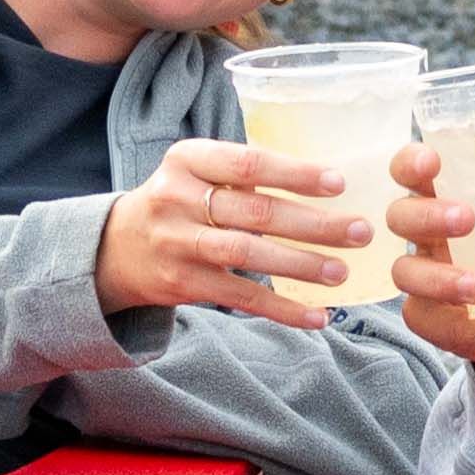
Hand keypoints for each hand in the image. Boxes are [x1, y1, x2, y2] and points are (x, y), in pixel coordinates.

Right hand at [95, 139, 364, 324]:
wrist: (115, 246)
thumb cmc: (179, 201)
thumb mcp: (197, 172)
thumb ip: (244, 172)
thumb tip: (326, 182)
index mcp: (187, 159)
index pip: (247, 163)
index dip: (294, 174)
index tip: (339, 183)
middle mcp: (177, 198)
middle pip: (255, 212)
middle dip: (313, 224)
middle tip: (360, 232)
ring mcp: (177, 243)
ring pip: (248, 254)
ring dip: (301, 265)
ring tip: (341, 271)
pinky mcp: (182, 283)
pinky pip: (240, 296)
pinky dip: (282, 309)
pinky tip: (316, 315)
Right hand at [382, 136, 474, 385]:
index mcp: (448, 195)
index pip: (412, 169)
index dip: (411, 162)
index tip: (432, 161)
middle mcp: (427, 234)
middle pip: (400, 216)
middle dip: (427, 215)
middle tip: (468, 219)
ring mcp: (425, 278)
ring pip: (407, 274)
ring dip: (443, 279)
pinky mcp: (434, 322)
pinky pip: (449, 329)